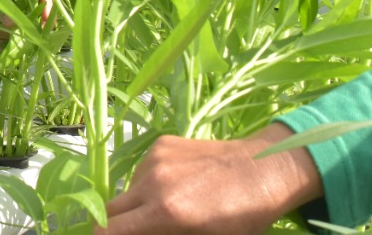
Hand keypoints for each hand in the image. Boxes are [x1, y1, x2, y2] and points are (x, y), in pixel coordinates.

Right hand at [98, 124, 322, 234]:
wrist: (263, 171)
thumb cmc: (243, 219)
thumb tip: (148, 232)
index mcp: (165, 213)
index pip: (108, 229)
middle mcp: (152, 183)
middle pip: (111, 210)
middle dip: (119, 225)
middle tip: (143, 230)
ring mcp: (154, 160)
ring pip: (128, 190)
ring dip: (138, 203)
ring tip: (171, 207)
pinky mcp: (161, 144)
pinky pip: (142, 171)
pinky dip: (151, 183)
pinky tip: (179, 185)